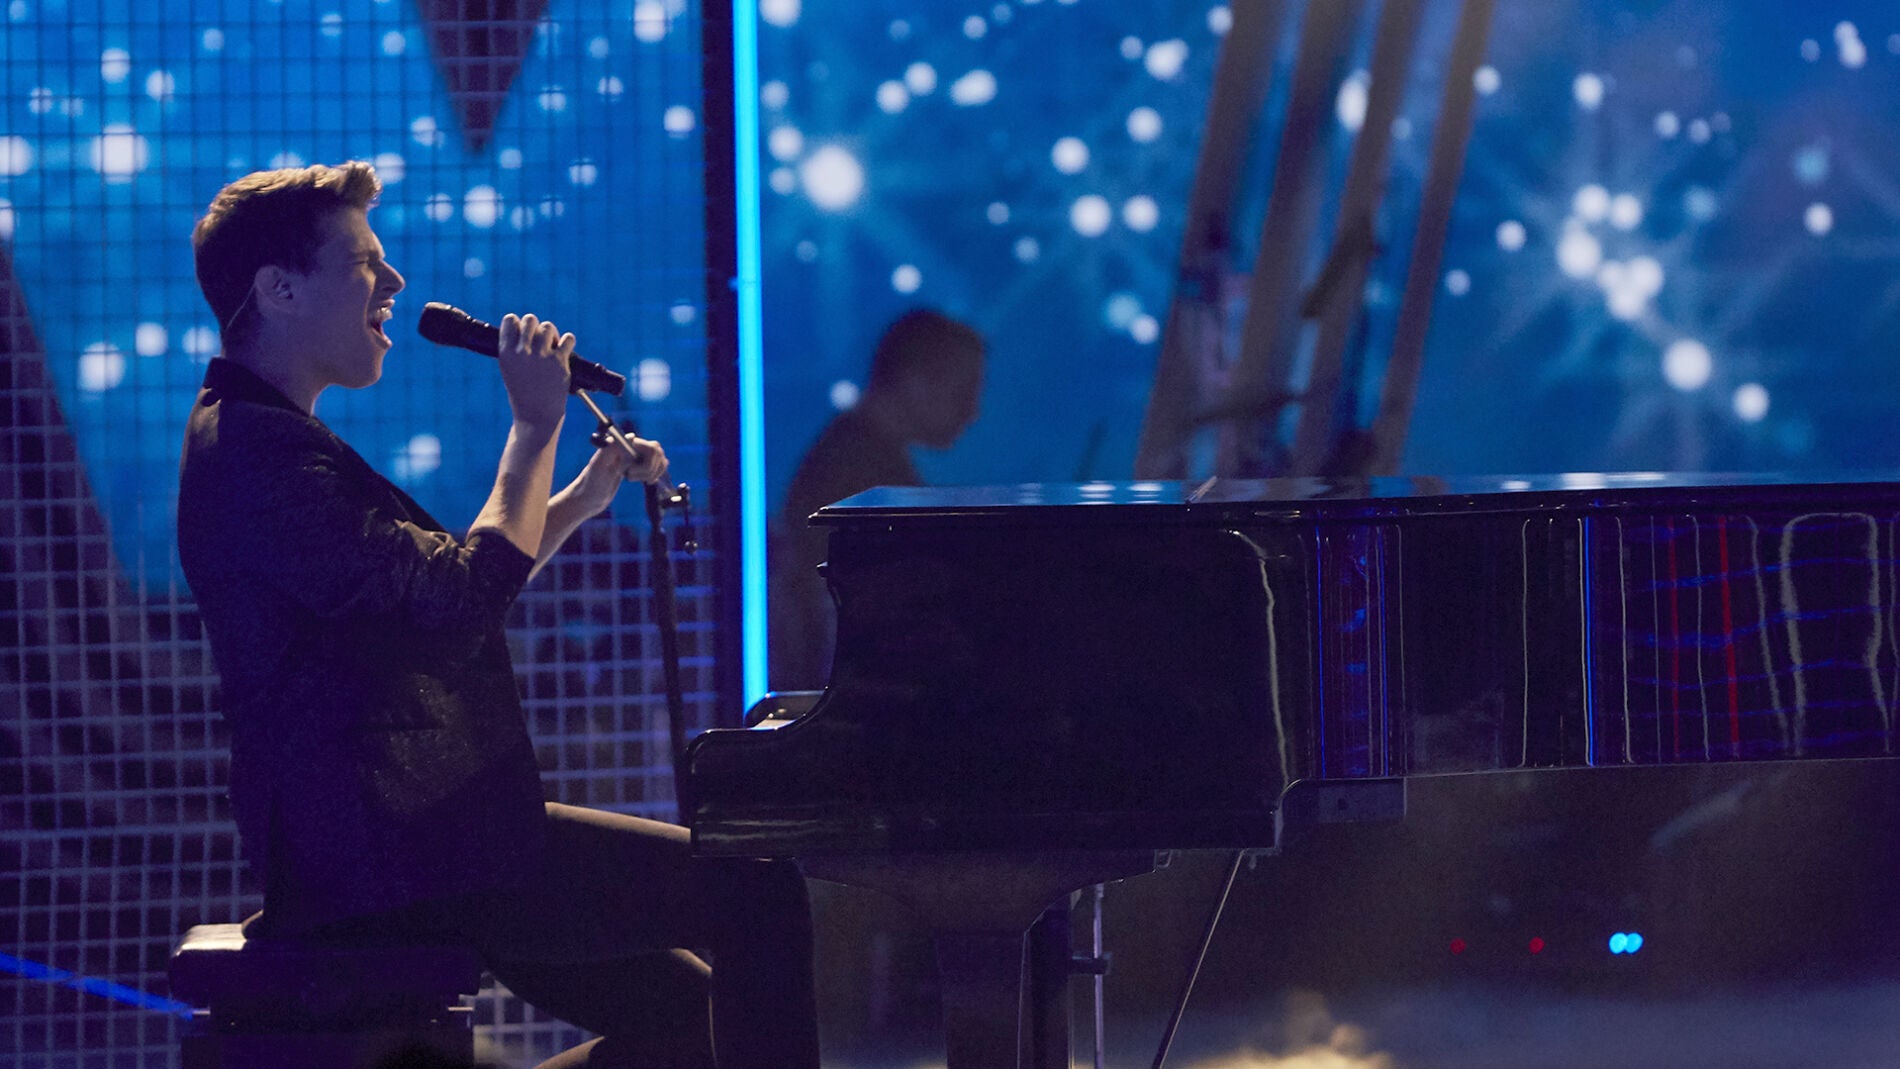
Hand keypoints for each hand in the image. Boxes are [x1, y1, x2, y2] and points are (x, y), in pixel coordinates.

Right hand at [496, 313, 571, 432]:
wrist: (536, 416)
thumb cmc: (522, 393)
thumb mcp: (509, 369)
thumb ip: (515, 348)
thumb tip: (526, 327)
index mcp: (506, 353)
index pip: (510, 320)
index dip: (518, 324)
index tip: (523, 333)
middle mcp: (522, 352)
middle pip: (530, 319)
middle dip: (536, 327)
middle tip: (539, 341)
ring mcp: (542, 356)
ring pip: (548, 327)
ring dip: (552, 334)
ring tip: (552, 347)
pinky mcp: (559, 362)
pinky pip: (568, 338)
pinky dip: (568, 341)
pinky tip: (564, 349)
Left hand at [569, 433, 669, 515]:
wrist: (588, 497)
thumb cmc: (591, 483)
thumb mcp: (598, 467)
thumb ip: (612, 449)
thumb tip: (632, 436)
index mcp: (622, 444)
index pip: (650, 447)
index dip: (646, 463)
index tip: (628, 474)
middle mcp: (630, 447)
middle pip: (657, 451)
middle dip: (650, 468)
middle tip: (631, 477)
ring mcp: (635, 456)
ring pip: (659, 458)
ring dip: (653, 472)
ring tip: (633, 479)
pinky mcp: (638, 466)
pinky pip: (657, 464)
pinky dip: (656, 473)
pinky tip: (646, 481)